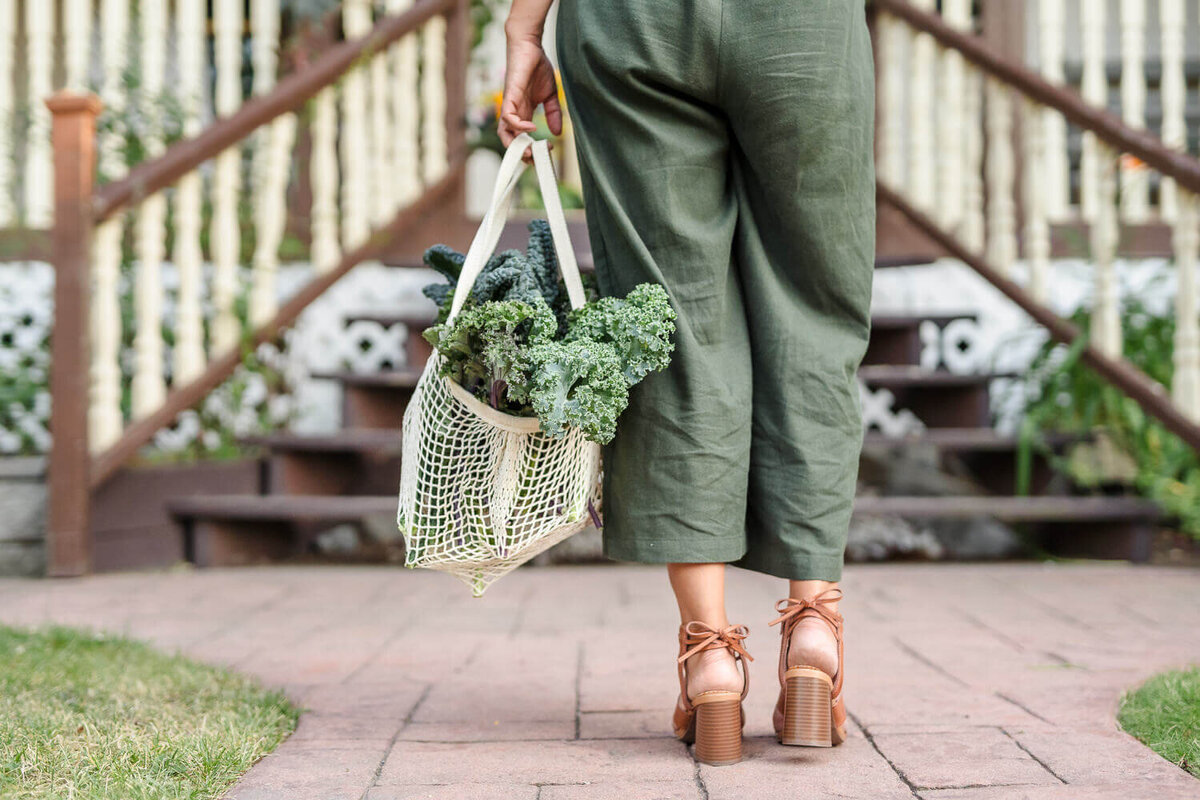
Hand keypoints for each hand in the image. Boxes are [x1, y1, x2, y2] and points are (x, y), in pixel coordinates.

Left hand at [498, 34, 562, 158]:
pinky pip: (508, 117)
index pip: (521, 139)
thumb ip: (553, 114)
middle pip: (510, 141)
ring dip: (516, 145)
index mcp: (523, 114)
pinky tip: (532, 129)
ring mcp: (510, 105)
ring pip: (505, 133)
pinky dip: (518, 126)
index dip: (531, 149)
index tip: (546, 152)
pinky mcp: (509, 96)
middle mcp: (514, 113)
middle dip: (521, 154)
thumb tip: (557, 134)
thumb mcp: (550, 95)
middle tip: (536, 159)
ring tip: (530, 151)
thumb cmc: (537, 67)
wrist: (530, 46)